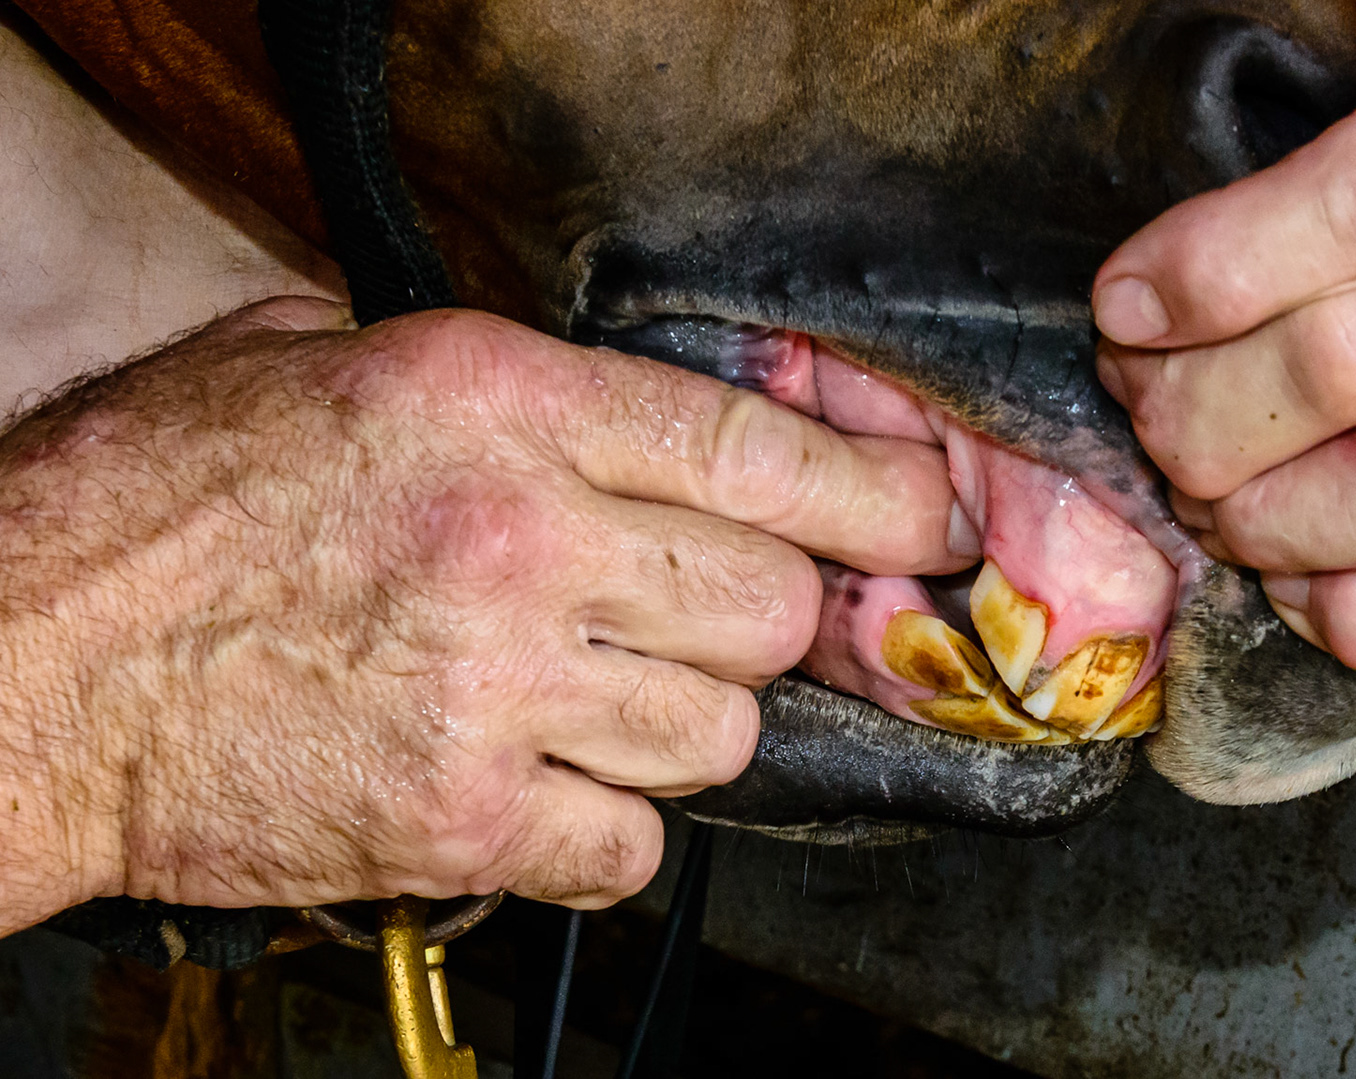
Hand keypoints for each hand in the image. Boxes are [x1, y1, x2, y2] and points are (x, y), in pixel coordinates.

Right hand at [0, 298, 970, 931]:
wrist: (24, 663)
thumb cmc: (150, 507)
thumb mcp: (309, 362)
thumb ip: (485, 381)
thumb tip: (611, 413)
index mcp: (496, 403)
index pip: (757, 453)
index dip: (875, 495)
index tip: (927, 521)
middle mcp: (522, 539)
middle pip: (772, 605)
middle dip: (766, 619)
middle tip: (707, 618)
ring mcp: (500, 689)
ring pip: (726, 732)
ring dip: (691, 724)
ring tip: (602, 700)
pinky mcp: (464, 818)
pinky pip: (636, 843)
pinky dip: (614, 826)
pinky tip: (549, 786)